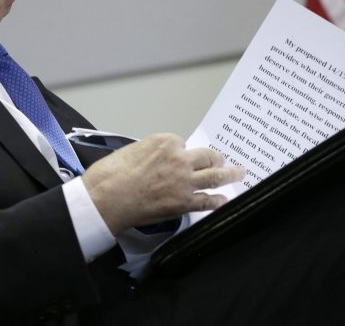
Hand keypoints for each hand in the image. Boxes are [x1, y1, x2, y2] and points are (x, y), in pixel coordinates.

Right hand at [81, 133, 244, 234]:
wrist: (105, 198)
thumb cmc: (110, 175)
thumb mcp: (131, 151)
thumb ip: (150, 154)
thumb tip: (157, 162)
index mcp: (164, 142)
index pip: (182, 144)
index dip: (183, 152)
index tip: (186, 156)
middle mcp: (178, 158)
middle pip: (206, 156)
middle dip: (216, 158)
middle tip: (222, 159)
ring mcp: (184, 181)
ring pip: (215, 176)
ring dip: (230, 174)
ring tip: (239, 173)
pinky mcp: (183, 202)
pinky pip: (207, 201)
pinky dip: (218, 201)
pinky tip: (224, 200)